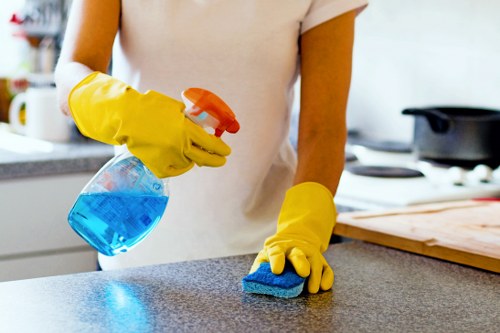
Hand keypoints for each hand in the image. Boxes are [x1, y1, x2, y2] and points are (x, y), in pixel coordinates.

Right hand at [68, 72, 230, 177]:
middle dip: (216, 160)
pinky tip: (176, 158)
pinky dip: (178, 165)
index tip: (227, 151)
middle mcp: (180, 146)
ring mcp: (169, 157)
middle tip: (221, 160)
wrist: (125, 118)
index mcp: (186, 129)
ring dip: (192, 159)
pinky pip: (175, 170)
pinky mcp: (158, 167)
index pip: (211, 144)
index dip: (221, 149)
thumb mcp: (176, 108)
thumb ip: (191, 119)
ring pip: (189, 164)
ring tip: (188, 152)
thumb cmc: (151, 108)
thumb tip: (206, 127)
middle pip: (205, 159)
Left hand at [250, 182, 335, 292]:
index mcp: (277, 247)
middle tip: (303, 273)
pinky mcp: (321, 260)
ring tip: (312, 289)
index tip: (276, 271)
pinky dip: (327, 277)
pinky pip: (326, 268)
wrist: (293, 239)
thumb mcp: (264, 257)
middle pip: (298, 253)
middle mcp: (295, 248)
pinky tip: (324, 287)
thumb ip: (259, 269)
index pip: (276, 252)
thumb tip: (252, 282)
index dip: (276, 260)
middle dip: (300, 262)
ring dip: (315, 275)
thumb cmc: (275, 254)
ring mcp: (309, 253)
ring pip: (314, 261)